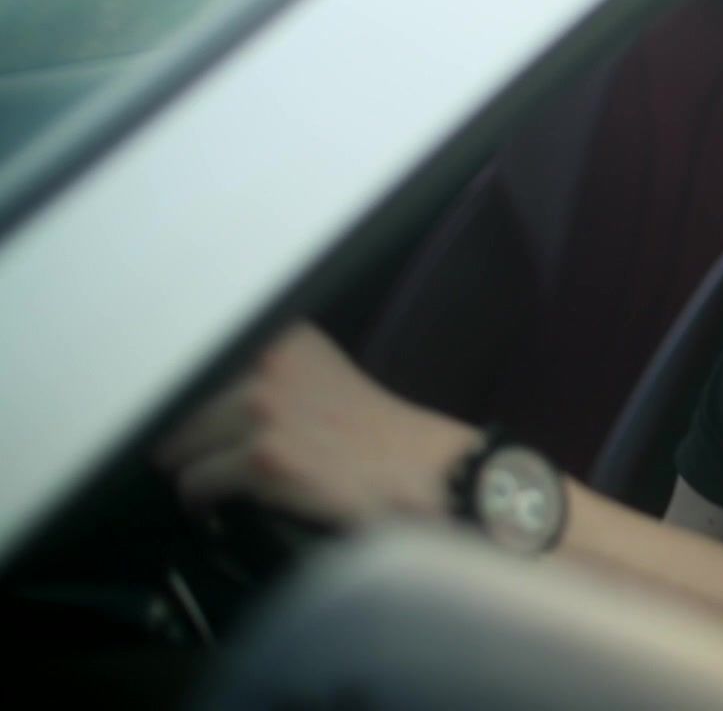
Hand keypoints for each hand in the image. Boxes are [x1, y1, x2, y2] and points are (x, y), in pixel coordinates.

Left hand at [154, 321, 479, 528]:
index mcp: (285, 338)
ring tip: (211, 483)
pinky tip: (217, 508)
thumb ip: (271, 372)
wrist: (421, 474)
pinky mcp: (261, 460)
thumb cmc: (378, 436)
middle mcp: (270, 363)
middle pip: (179, 404)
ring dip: (192, 468)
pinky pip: (194, 484)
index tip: (196, 420)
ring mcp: (264, 410)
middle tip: (203, 459)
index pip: (198, 363)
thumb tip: (205, 397)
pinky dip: (201, 502)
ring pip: (177, 445)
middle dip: (187, 437)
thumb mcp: (324, 375)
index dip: (193, 399)